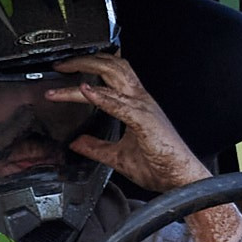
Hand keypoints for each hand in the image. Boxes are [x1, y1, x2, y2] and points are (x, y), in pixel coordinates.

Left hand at [50, 54, 241, 241]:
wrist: (181, 180)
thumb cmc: (159, 167)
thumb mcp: (117, 156)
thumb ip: (96, 148)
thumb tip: (77, 143)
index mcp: (136, 105)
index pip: (111, 75)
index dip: (89, 67)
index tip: (66, 70)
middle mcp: (140, 100)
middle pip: (112, 66)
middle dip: (85, 60)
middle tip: (61, 63)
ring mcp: (143, 108)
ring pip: (114, 75)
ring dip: (88, 69)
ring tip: (66, 69)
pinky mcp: (144, 121)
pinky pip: (118, 104)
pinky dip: (100, 96)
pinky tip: (85, 91)